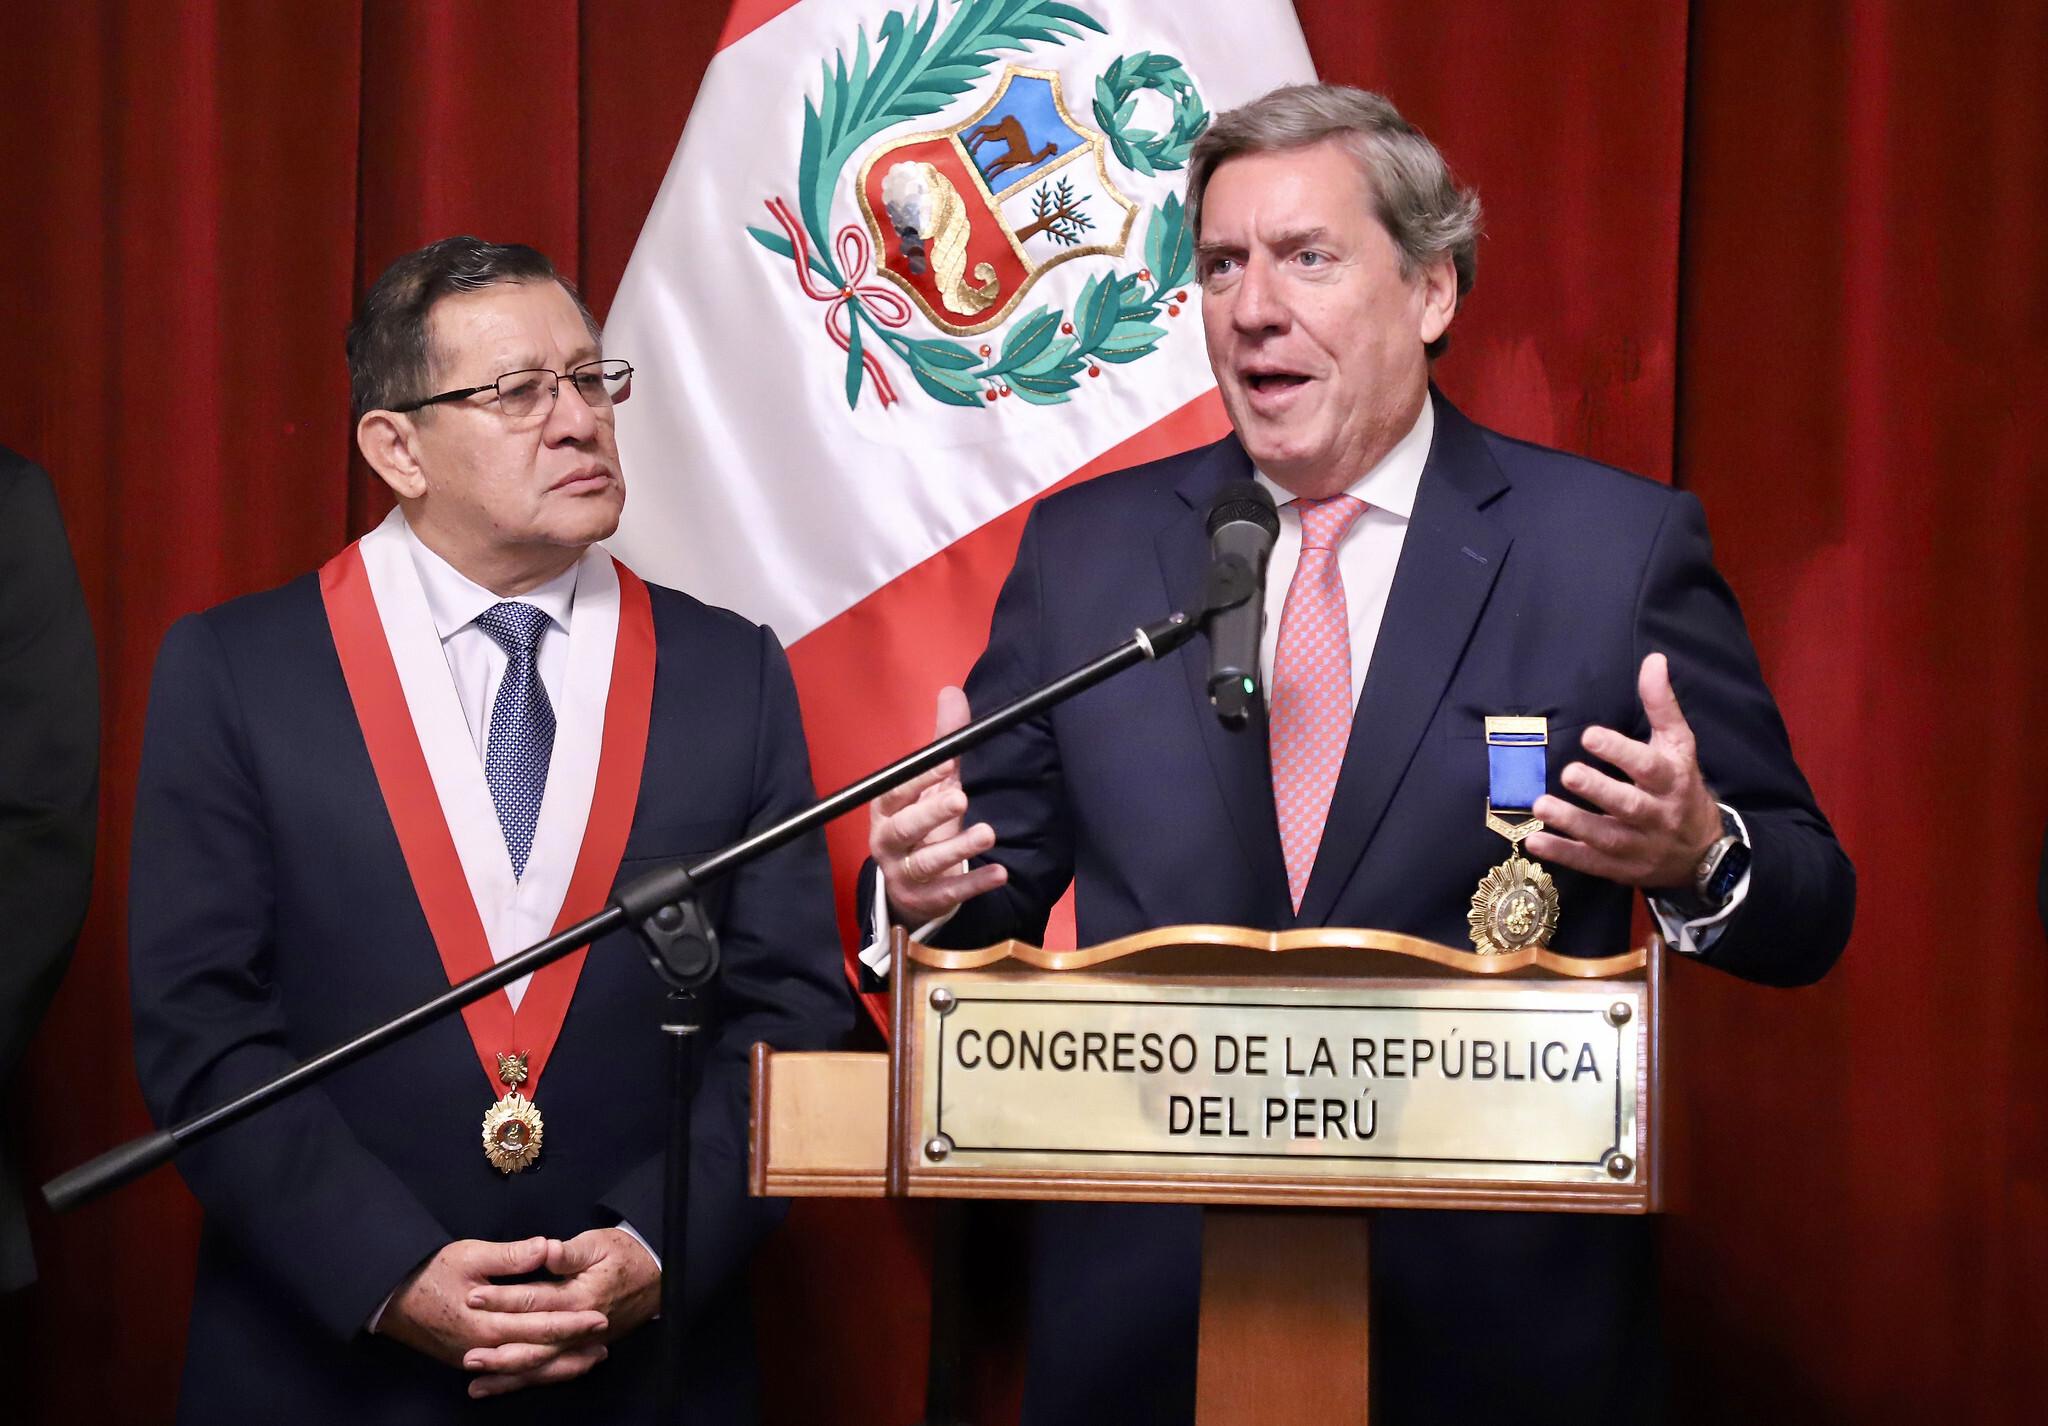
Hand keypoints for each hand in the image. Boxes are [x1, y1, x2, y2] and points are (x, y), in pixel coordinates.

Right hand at [375, 1237, 608, 1393]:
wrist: (390, 1297)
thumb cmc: (430, 1272)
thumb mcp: (470, 1255)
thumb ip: (511, 1256)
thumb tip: (546, 1247)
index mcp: (487, 1324)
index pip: (539, 1327)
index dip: (571, 1324)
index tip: (600, 1317)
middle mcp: (483, 1348)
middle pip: (537, 1355)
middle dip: (572, 1350)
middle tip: (603, 1343)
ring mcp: (474, 1358)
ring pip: (524, 1369)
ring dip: (558, 1367)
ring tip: (589, 1360)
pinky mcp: (467, 1359)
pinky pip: (507, 1371)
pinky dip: (532, 1372)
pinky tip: (550, 1368)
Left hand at [458, 1228, 660, 1398]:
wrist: (658, 1278)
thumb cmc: (626, 1256)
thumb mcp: (599, 1243)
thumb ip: (569, 1252)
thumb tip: (545, 1250)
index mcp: (580, 1298)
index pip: (534, 1301)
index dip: (502, 1300)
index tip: (472, 1298)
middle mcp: (579, 1328)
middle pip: (534, 1345)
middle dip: (498, 1351)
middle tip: (466, 1353)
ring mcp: (582, 1345)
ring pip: (541, 1367)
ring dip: (508, 1376)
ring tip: (476, 1382)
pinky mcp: (582, 1351)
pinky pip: (552, 1372)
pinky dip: (526, 1382)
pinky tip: (501, 1386)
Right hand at [867, 686, 1007, 924]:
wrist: (908, 881)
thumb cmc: (921, 821)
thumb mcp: (930, 782)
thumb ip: (943, 742)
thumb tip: (952, 692)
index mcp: (886, 807)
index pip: (897, 790)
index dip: (919, 777)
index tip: (946, 762)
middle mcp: (888, 840)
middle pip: (904, 827)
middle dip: (931, 813)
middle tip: (961, 798)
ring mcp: (904, 872)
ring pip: (926, 862)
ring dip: (957, 847)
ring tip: (988, 834)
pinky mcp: (925, 898)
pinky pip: (948, 892)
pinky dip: (974, 884)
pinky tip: (1000, 873)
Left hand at [1524, 653, 1724, 889]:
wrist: (1702, 852)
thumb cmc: (1682, 787)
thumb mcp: (1679, 745)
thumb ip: (1662, 705)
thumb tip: (1653, 660)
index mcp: (1672, 781)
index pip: (1649, 767)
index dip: (1621, 752)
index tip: (1589, 735)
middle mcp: (1658, 815)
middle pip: (1629, 805)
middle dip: (1598, 790)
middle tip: (1568, 772)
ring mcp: (1639, 846)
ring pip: (1606, 838)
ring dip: (1572, 823)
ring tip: (1540, 805)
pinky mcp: (1620, 868)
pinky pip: (1591, 863)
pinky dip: (1564, 855)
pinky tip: (1535, 843)